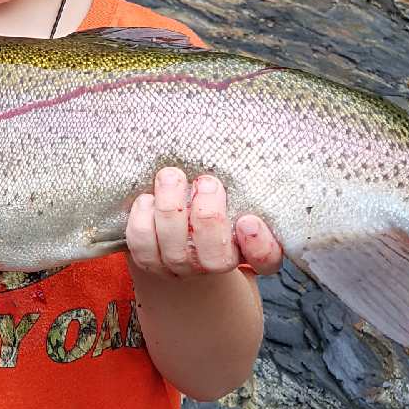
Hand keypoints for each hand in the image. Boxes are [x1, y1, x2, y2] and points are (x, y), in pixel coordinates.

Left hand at [126, 168, 282, 278]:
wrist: (175, 218)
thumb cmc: (210, 195)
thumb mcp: (231, 188)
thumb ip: (239, 182)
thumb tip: (242, 142)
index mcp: (248, 247)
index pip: (265, 260)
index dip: (259, 246)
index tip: (248, 221)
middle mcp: (216, 263)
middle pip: (216, 258)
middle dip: (208, 217)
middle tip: (206, 182)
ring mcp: (181, 266)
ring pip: (175, 252)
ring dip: (171, 210)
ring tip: (171, 176)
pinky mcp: (150, 261)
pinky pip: (143, 247)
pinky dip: (143, 220)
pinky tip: (148, 198)